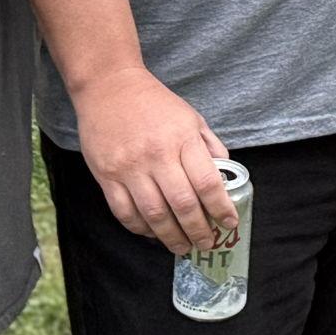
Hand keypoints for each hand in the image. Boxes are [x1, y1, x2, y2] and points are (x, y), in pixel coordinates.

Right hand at [72, 65, 234, 253]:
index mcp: (182, 139)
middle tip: (206, 244)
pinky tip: (153, 233)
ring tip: (182, 247)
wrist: (109, 87)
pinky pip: (124, 212)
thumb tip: (226, 178)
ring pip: (154, 214)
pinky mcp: (106, 176)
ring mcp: (129, 168)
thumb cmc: (155, 103)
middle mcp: (157, 155)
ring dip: (171, 237)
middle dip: (198, 231)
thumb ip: (210, 147)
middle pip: (183, 204)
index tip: (229, 223)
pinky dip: (141, 229)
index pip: (207, 183)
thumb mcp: (191, 118)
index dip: (221, 209)